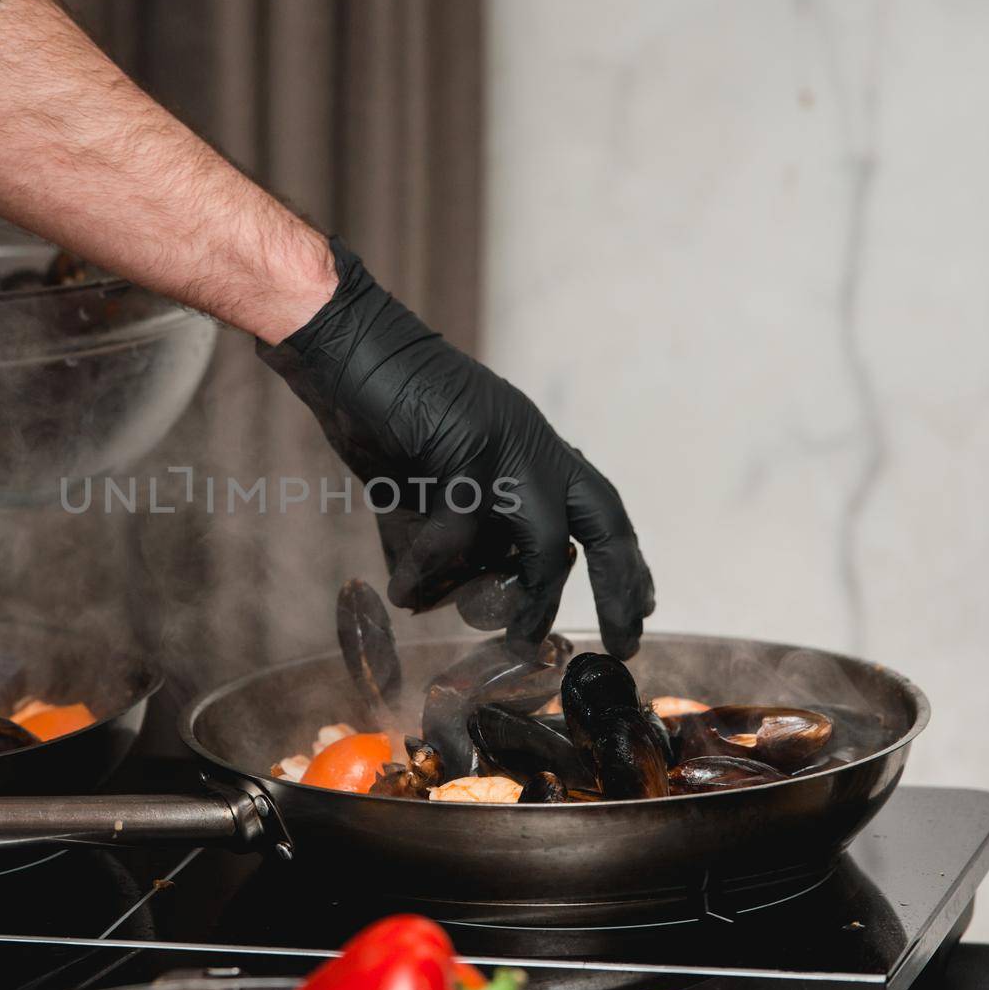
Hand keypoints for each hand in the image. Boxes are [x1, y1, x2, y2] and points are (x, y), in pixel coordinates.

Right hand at [259, 239, 654, 654]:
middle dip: (620, 585)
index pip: (596, 509)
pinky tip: (402, 590)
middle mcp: (533, 445)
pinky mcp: (472, 451)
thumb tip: (417, 597)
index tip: (642, 606)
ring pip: (543, 545)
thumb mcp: (413, 486)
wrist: (346, 347)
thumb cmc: (374, 409)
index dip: (623, 560)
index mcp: (530, 448)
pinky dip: (426, 571)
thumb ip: (425, 538)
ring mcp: (509, 446)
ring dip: (529, 601)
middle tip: (625, 642)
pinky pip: (458, 538)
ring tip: (517, 641)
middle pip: (603, 522)